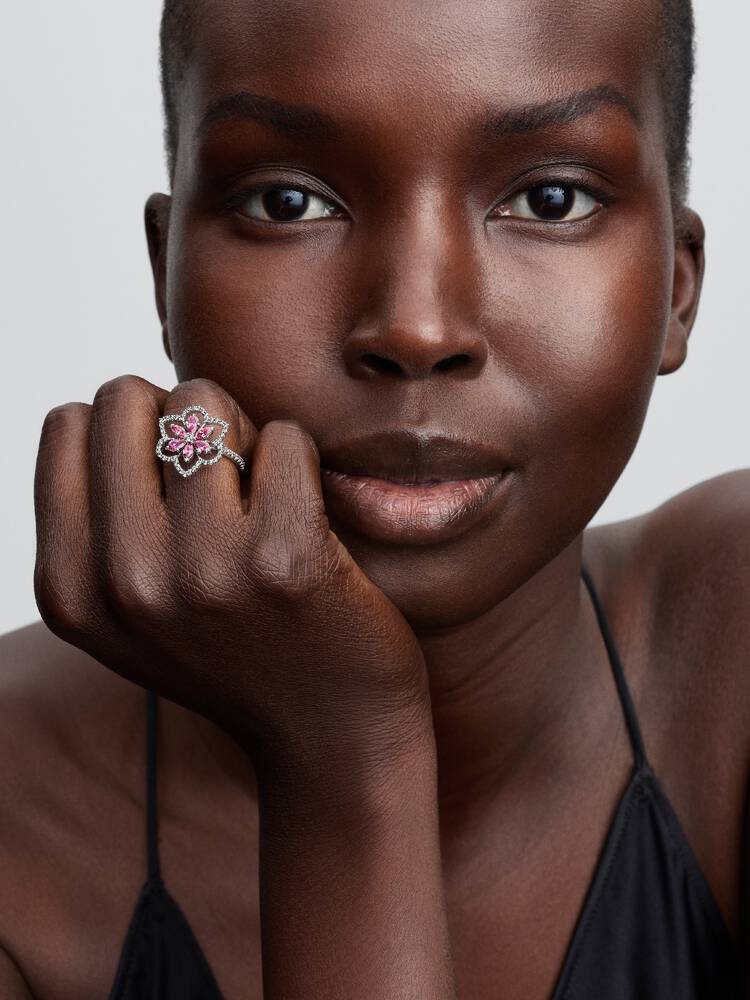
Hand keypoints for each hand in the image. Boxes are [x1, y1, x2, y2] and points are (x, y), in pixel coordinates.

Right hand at [33, 375, 431, 780]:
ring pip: (203, 402)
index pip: (67, 424)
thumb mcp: (132, 612)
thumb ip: (99, 523)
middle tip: (219, 476)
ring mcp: (205, 570)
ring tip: (261, 496)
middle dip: (177, 419)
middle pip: (126, 397)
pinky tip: (307, 518)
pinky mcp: (287, 558)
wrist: (329, 737)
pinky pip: (283, 436)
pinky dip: (298, 460)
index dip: (127, 433)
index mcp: (70, 589)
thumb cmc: (236, 654)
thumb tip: (107, 405)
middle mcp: (125, 581)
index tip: (167, 479)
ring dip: (241, 434)